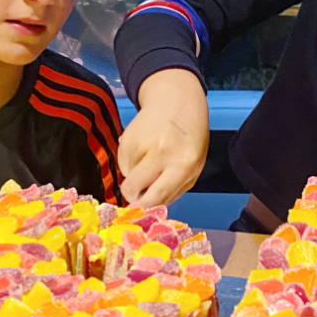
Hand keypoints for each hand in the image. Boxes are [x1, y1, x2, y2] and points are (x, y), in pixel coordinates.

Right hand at [119, 69, 208, 207]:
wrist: (176, 99)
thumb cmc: (189, 137)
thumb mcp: (193, 165)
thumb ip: (174, 188)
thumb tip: (150, 209)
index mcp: (184, 165)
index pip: (158, 198)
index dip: (145, 210)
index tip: (139, 217)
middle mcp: (163, 154)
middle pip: (134, 190)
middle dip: (133, 198)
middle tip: (137, 195)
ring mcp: (143, 144)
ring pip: (127, 177)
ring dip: (135, 176)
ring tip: (149, 161)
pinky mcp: (127, 137)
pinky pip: (122, 163)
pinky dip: (131, 162)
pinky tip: (144, 149)